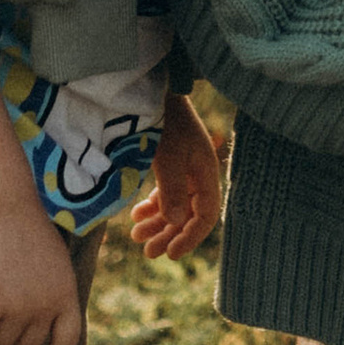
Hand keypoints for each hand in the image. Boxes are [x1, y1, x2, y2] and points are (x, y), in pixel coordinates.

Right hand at [0, 198, 82, 344]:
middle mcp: (45, 306)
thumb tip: (36, 325)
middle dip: (7, 332)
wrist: (3, 203)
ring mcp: (19, 308)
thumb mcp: (52, 262)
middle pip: (23, 344)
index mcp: (66, 294)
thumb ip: (50, 292)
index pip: (66, 341)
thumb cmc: (24, 225)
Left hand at [130, 89, 222, 257]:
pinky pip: (165, 193)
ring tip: (137, 236)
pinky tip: (136, 215)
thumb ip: (173, 190)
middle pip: (188, 215)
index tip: (171, 253)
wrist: (154, 91)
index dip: (191, 237)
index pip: (206, 216)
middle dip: (169, 234)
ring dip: (158, 222)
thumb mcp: (168, 156)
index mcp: (206, 174)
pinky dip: (152, 206)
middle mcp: (198, 174)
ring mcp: (184, 169)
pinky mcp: (170, 163)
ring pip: (174, 205)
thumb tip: (176, 221)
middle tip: (148, 252)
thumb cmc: (164, 121)